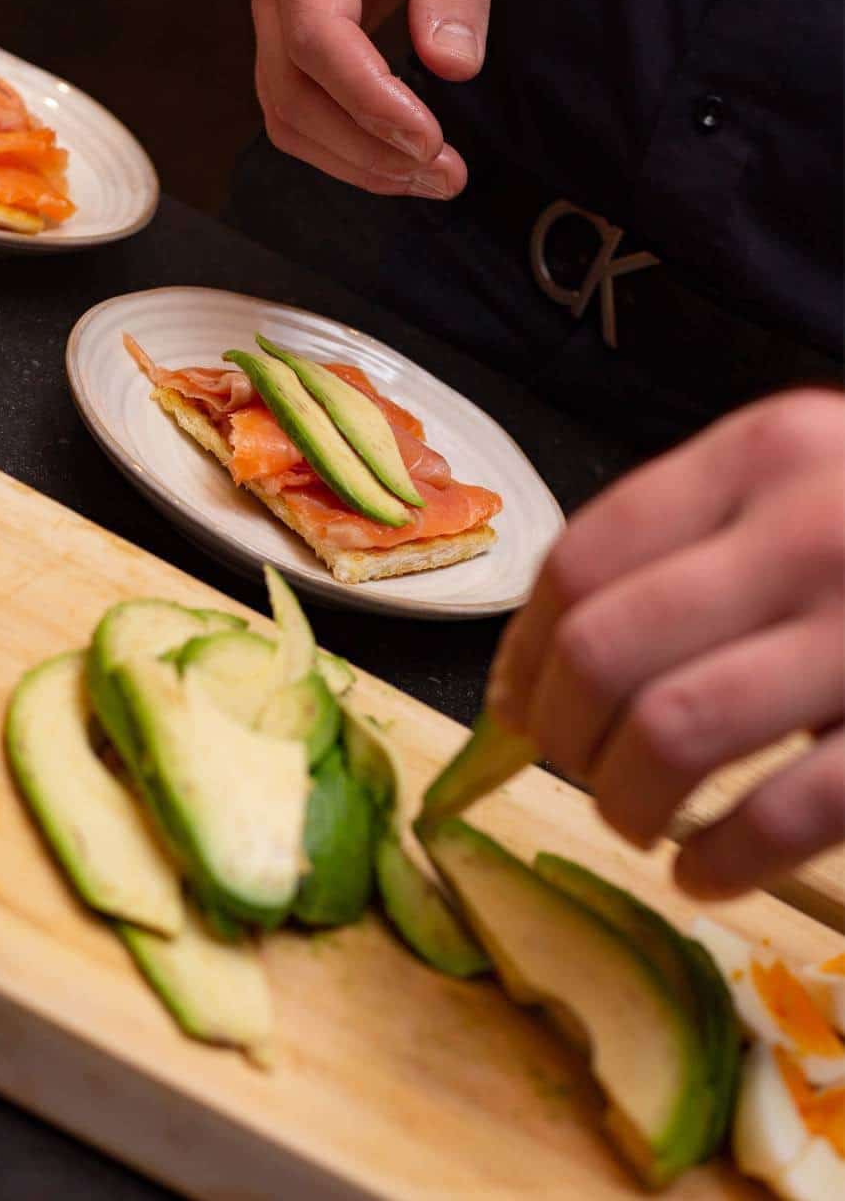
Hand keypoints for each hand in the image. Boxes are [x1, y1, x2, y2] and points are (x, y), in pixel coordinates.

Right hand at [243, 0, 503, 197]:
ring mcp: (271, 7)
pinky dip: (345, 148)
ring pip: (285, 113)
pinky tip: (397, 159)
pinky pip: (298, 109)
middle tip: (445, 175)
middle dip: (367, 149)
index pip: (315, 35)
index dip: (366, 98)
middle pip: (292, 91)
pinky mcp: (285, 36)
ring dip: (355, 162)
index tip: (428, 138)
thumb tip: (453, 66)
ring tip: (431, 177)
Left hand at [487, 389, 844, 898]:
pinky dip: (721, 859)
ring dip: (624, 800)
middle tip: (571, 764)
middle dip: (560, 731)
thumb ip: (684, 540)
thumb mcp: (800, 480)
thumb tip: (533, 661)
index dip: (524, 648)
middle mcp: (812, 528)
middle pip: (608, 649)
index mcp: (763, 453)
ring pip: (675, 732)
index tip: (513, 700)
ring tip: (632, 819)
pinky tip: (705, 872)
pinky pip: (787, 812)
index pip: (583, 558)